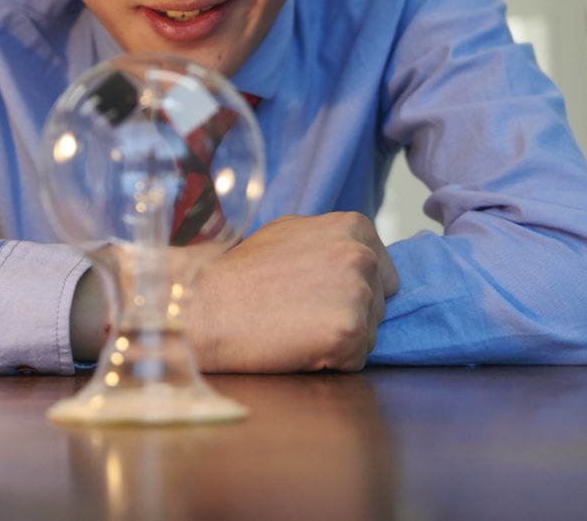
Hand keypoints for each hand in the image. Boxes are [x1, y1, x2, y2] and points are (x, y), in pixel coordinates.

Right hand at [188, 212, 398, 372]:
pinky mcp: (349, 332)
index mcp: (354, 226)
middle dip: (348, 313)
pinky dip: (332, 361)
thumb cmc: (241, 274)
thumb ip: (330, 240)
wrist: (205, 309)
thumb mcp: (290, 233)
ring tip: (297, 326)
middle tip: (301, 311)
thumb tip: (358, 253)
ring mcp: (358, 294)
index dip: (350, 289)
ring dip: (340, 337)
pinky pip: (356, 359)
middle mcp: (361, 255)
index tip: (317, 293)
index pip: (382, 271)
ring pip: (369, 332)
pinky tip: (299, 345)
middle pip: (378, 303)